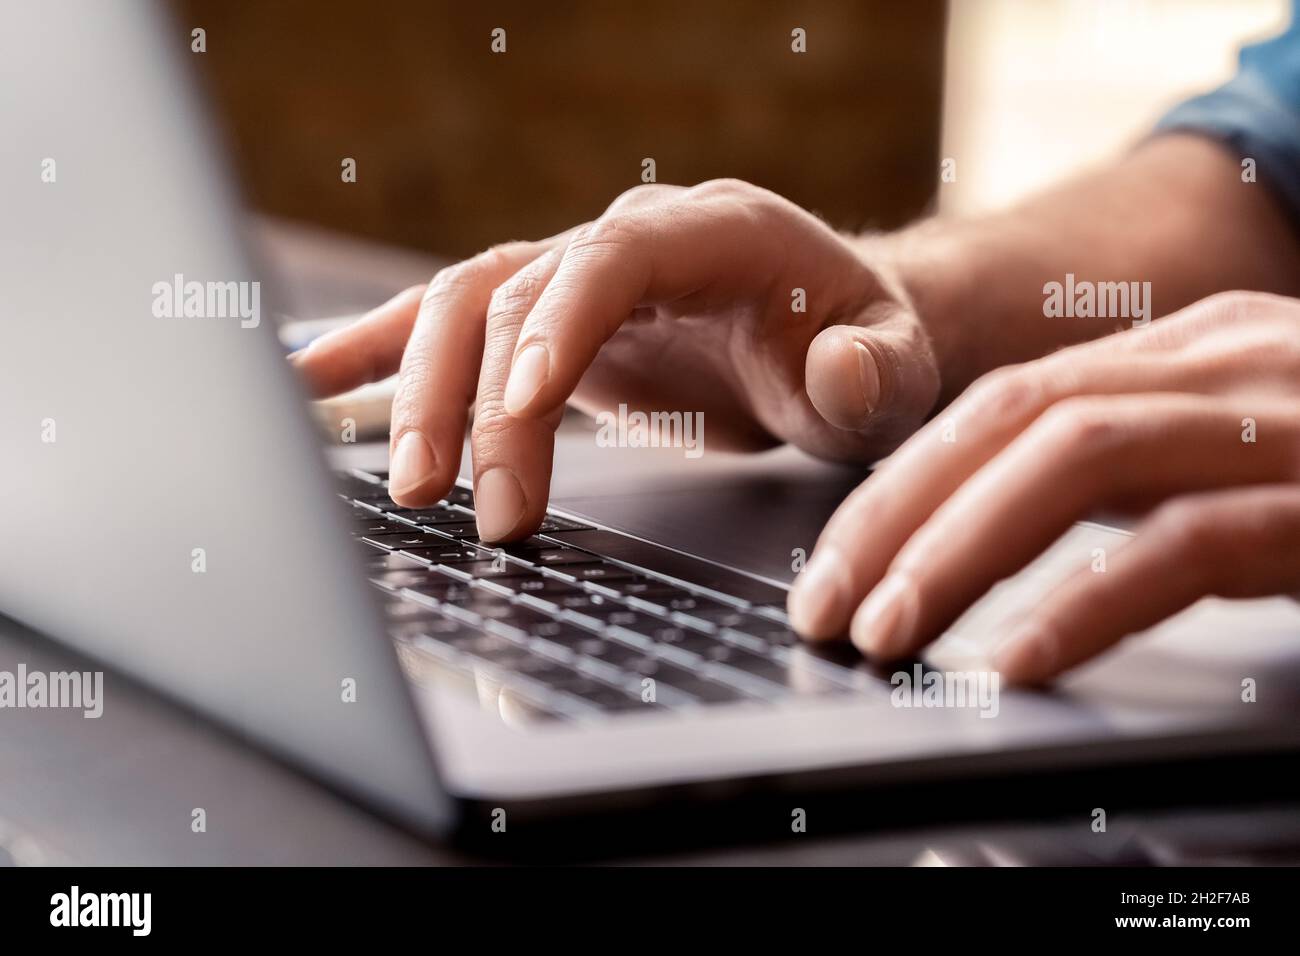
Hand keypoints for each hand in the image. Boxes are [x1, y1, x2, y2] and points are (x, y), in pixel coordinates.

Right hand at [292, 180, 943, 539]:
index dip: (558, 323)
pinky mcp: (548, 324)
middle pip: (517, 290)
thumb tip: (833, 369)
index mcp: (715, 233)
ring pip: (466, 305)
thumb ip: (875, 372)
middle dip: (476, 394)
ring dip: (418, 387)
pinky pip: (452, 321)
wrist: (836, 338)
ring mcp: (580, 278)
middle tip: (464, 500)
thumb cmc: (867, 350)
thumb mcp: (899, 369)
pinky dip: (381, 347)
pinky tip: (318, 380)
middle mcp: (631, 242)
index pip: (612, 259)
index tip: (521, 408)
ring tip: (406, 484)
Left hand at [788, 291, 1299, 683]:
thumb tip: (994, 527)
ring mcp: (1283, 419)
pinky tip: (1017, 660)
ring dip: (956, 553)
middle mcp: (1225, 364)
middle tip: (822, 608)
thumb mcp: (1243, 455)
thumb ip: (1135, 471)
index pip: (1007, 402)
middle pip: (1014, 417)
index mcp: (1190, 354)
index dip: (901, 486)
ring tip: (884, 635)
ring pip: (1074, 458)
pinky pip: (1189, 543)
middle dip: (895, 517)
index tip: (833, 566)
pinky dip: (1085, 601)